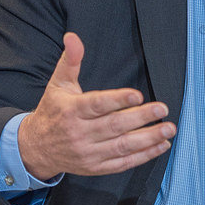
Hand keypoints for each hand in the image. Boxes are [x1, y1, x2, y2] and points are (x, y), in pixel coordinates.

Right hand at [17, 32, 176, 179]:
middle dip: (141, 118)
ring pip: (122, 146)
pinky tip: (161, 145)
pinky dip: (144, 156)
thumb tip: (73, 37)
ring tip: (168, 128)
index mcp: (71, 110)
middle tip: (163, 109)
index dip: (118, 100)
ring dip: (148, 138)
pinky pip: (123, 163)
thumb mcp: (58, 84)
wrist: (36, 148)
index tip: (138, 95)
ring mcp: (88, 153)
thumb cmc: (52, 111)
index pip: (97, 105)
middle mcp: (79, 133)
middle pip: (114, 126)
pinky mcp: (95, 168)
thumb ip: (70, 60)